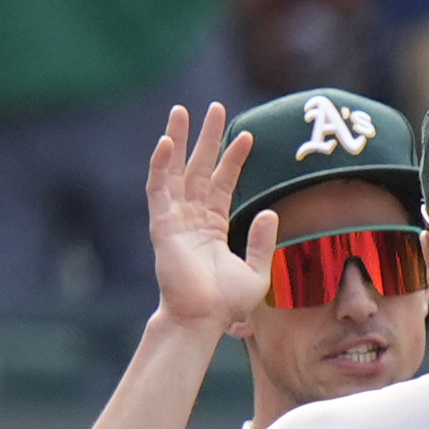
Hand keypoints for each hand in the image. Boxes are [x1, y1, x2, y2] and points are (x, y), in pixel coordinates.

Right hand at [149, 103, 275, 336]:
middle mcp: (192, 217)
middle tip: (215, 108)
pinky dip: (160, 164)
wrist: (204, 319)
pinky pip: (159, 188)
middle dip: (207, 138)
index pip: (224, 183)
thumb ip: (263, 240)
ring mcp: (175, 218)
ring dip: (179, 140)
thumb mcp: (256, 270)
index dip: (234, 159)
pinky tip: (166, 141)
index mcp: (213, 225)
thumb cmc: (226, 303)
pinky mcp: (162, 224)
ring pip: (176, 170)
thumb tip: (270, 211)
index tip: (247, 136)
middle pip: (200, 168)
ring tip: (183, 111)